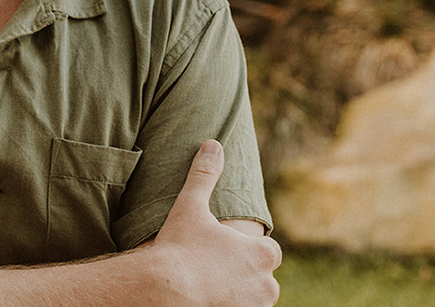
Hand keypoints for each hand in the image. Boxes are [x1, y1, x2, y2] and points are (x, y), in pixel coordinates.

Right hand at [152, 140, 281, 305]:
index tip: (227, 248)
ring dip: (240, 294)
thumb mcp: (190, 206)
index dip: (248, 248)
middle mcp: (266, 283)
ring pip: (255, 299)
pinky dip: (229, 305)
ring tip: (212, 286)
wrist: (165, 289)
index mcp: (261, 253)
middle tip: (215, 268)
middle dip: (244, 273)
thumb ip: (204, 175)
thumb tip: (213, 144)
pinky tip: (209, 299)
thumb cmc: (179, 247)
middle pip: (263, 277)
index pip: (268, 250)